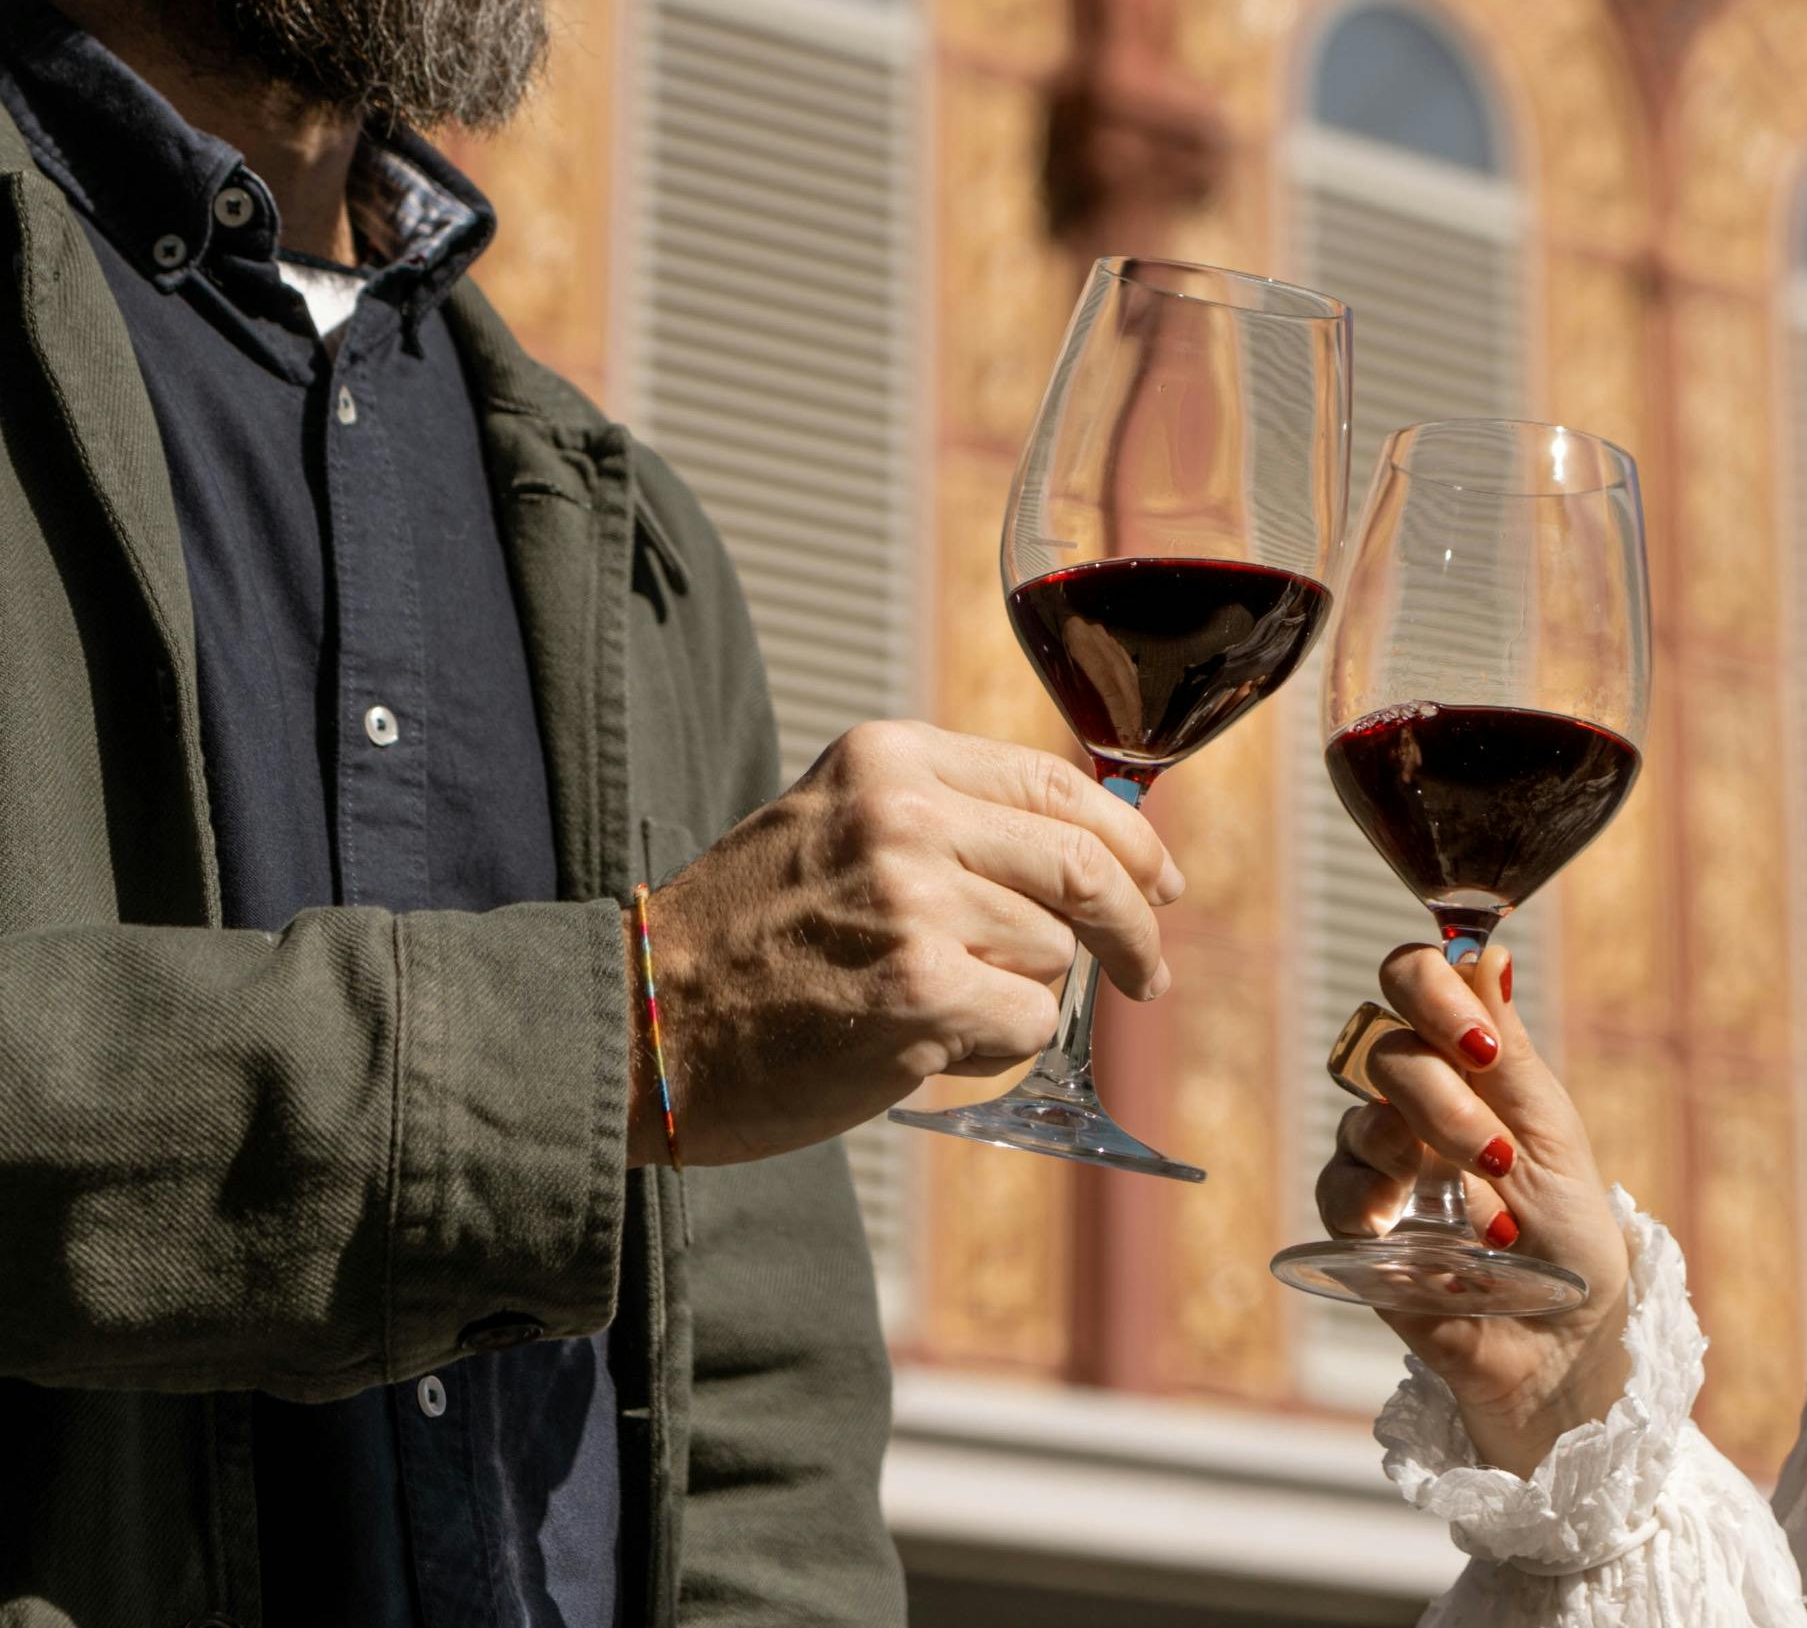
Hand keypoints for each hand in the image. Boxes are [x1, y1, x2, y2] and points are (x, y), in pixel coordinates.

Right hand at [636, 721, 1182, 1164]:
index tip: (1162, 880)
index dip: (1130, 838)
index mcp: (890, 759)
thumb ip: (949, 816)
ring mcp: (915, 904)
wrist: (644, 1021)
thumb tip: (1092, 849)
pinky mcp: (920, 993)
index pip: (1059, 780)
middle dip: (1136, 925)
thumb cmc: (745, 937)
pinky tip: (924, 1045)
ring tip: (935, 1007)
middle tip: (1147, 971)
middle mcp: (907, 817)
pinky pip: (1027, 1023)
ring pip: (1054, 953)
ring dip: (1020, 995)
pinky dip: (994, 1047)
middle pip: (1085, 864)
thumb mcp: (837, 822)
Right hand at [1312, 940, 1633, 1472]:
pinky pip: (1337, 1188)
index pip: (1414, 982)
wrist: (1569, 1346)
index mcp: (1465, 1063)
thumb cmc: (1573, 1238)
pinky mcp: (1358, 1230)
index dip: (1430, 987)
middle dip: (1441, 1088)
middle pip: (1382, 1041)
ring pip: (1359, 1111)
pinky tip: (1414, 1225)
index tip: (1479, 1037)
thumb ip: (1509, 1050)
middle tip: (1497, 1149)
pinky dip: (1373, 1198)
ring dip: (1423, 1142)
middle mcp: (1414, 1102)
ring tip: (1487, 1202)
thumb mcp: (1555, 1135)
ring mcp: (1382, 1164)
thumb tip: (1487, 947)